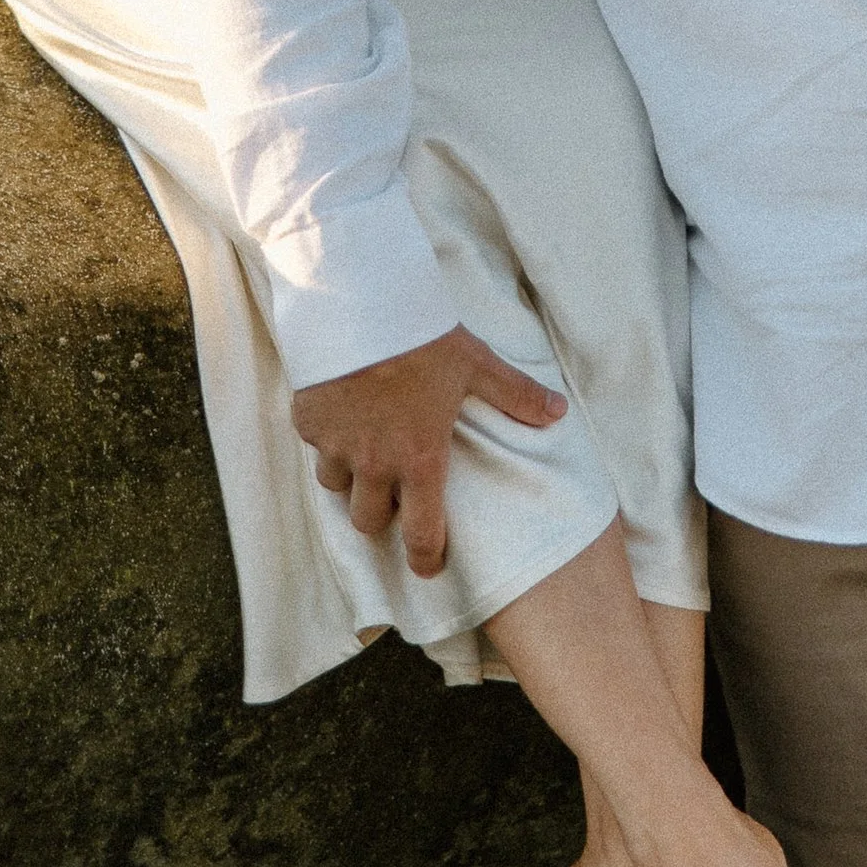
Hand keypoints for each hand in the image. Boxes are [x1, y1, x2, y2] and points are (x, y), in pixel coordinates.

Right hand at [289, 327, 565, 577]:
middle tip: (394, 498)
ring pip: (337, 488)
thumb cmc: (422, 334)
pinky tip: (342, 416)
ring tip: (366, 456)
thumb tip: (558, 413)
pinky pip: (316, 447)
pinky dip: (328, 441)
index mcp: (419, 458)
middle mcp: (374, 463)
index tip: (429, 566)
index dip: (425, 558)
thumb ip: (514, 395)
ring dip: (352, 480)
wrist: (358, 300)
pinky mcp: (308, 422)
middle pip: (369, 521)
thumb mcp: (474, 363)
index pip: (421, 533)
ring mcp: (336, 445)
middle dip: (382, 517)